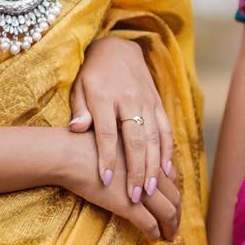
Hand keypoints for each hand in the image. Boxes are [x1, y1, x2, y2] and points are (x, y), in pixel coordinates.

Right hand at [55, 128, 179, 242]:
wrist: (68, 154)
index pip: (170, 177)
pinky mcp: (129, 205)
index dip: (173, 192)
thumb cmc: (81, 145)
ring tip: (169, 236)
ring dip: (171, 226)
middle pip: (174, 196)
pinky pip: (149, 223)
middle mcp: (149, 172)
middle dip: (177, 211)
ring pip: (168, 212)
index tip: (171, 201)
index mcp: (146, 156)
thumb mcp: (111, 141)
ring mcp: (141, 189)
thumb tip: (123, 159)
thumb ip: (124, 151)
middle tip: (175, 224)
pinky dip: (154, 233)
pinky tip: (153, 239)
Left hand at [68, 35, 175, 206]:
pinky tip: (167, 171)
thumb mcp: (78, 88)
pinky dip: (168, 152)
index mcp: (104, 96)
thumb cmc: (92, 75)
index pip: (106, 132)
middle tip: (136, 196)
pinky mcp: (158, 103)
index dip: (107, 157)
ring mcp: (147, 101)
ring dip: (154, 166)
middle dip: (137, 170)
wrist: (118, 48)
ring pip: (154, 138)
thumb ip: (79, 110)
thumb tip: (76, 129)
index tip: (106, 179)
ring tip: (152, 190)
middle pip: (135, 139)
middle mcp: (129, 99)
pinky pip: (166, 130)